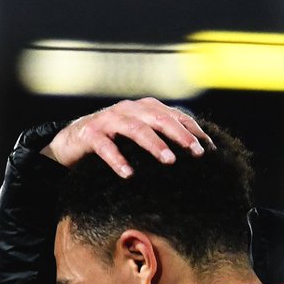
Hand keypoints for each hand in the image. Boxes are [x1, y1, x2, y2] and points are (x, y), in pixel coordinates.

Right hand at [42, 97, 212, 177]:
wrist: (72, 141)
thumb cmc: (114, 141)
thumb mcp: (140, 138)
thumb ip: (163, 139)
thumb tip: (197, 154)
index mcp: (145, 109)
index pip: (174, 116)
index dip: (193, 130)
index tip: (210, 148)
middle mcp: (128, 110)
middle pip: (159, 118)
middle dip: (180, 135)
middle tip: (197, 152)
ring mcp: (109, 120)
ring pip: (135, 128)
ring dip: (154, 144)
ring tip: (169, 160)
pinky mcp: (90, 135)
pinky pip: (105, 147)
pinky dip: (118, 160)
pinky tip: (129, 174)